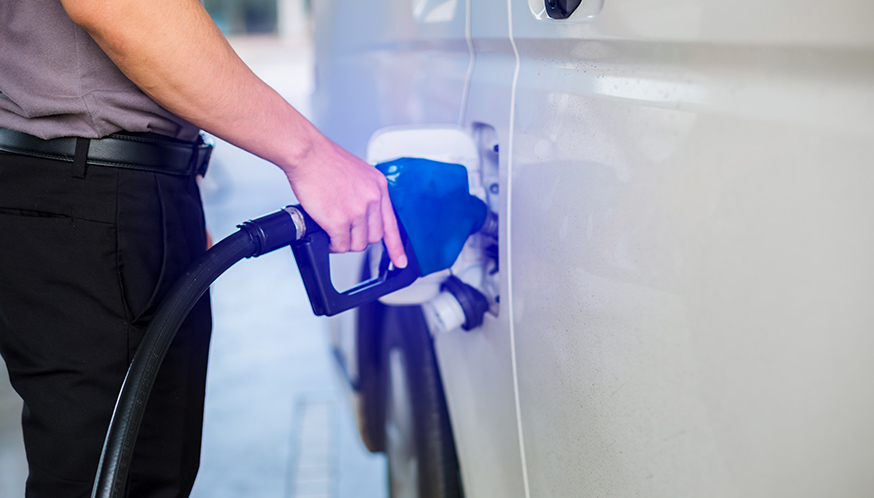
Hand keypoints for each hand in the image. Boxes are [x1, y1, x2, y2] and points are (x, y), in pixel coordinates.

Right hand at [284, 136, 407, 267]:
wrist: (307, 153)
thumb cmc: (325, 160)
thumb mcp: (358, 172)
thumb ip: (365, 193)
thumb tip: (362, 212)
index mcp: (378, 187)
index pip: (391, 223)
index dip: (396, 246)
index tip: (400, 261)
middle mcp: (372, 199)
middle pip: (373, 237)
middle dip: (358, 238)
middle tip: (345, 232)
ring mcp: (357, 211)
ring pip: (357, 244)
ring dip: (344, 243)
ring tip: (333, 233)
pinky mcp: (339, 220)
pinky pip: (341, 245)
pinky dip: (333, 245)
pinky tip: (327, 236)